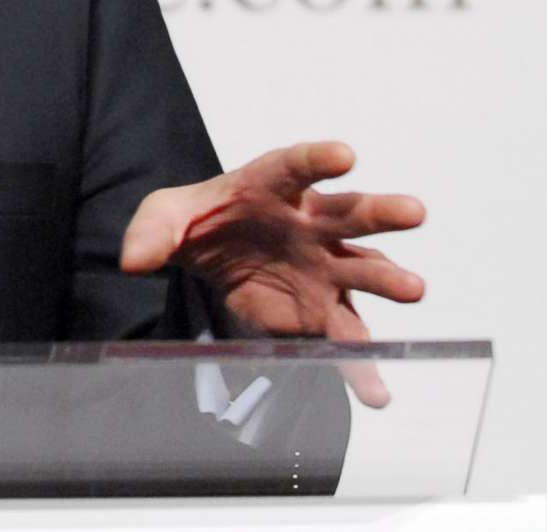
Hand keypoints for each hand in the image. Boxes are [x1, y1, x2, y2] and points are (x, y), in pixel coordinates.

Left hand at [120, 141, 424, 405]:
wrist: (212, 257)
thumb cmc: (200, 222)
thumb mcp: (163, 218)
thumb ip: (151, 233)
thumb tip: (133, 259)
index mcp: (271, 186)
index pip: (295, 165)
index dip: (318, 159)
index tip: (344, 154)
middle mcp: (310, 223)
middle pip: (350, 213)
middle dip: (381, 212)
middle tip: (413, 212)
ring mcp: (323, 267)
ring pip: (363, 271)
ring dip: (389, 279)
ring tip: (413, 289)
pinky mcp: (322, 310)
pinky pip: (346, 336)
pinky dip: (361, 365)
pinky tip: (376, 391)